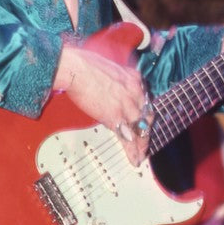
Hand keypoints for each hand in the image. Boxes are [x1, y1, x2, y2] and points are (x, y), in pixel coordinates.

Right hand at [53, 45, 150, 163]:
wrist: (77, 69)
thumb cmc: (86, 65)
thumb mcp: (112, 69)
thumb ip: (118, 81)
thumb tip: (114, 90)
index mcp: (134, 79)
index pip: (145, 100)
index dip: (145, 113)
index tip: (145, 121)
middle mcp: (135, 92)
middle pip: (146, 116)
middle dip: (146, 130)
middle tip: (145, 141)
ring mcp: (127, 105)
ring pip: (140, 129)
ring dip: (141, 145)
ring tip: (141, 155)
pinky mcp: (116, 117)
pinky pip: (128, 138)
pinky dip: (133, 151)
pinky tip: (135, 159)